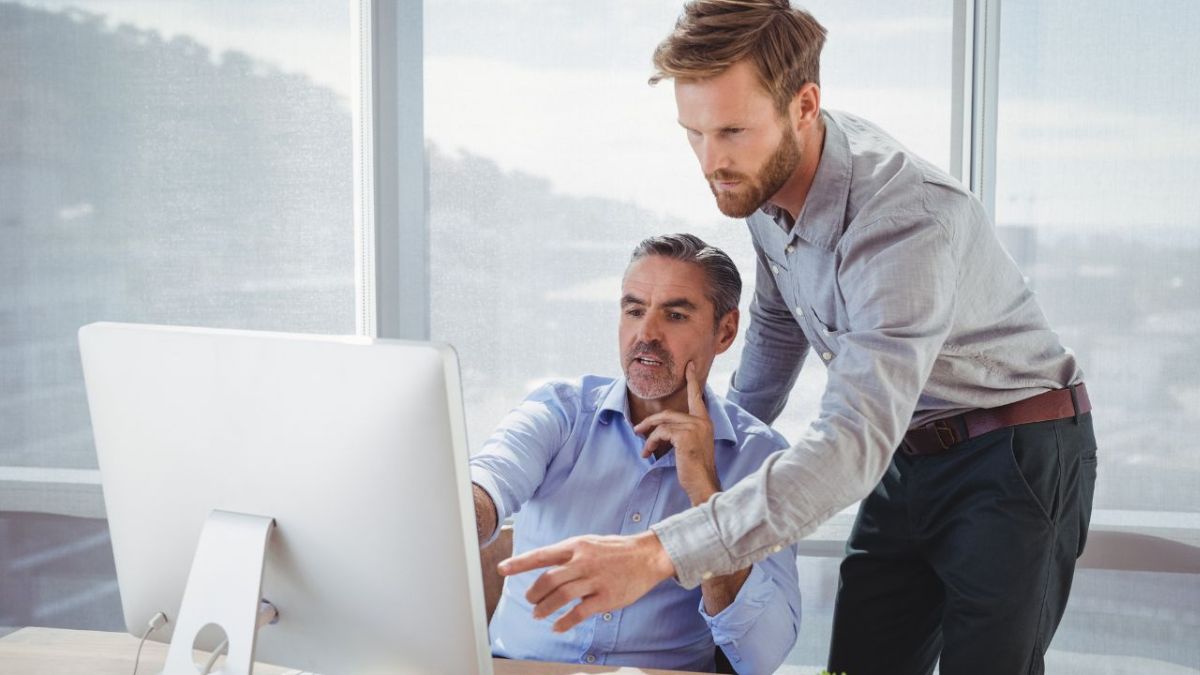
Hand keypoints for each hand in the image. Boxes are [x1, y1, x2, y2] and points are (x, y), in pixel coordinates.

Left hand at [497, 530, 674, 632]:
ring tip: (538, 614)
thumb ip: (568, 555)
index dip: (519, 563)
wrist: (647, 556)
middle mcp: (583, 562)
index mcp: (576, 546)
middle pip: (548, 579)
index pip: (541, 555)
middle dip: (534, 593)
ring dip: (545, 608)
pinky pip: (580, 612)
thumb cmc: (616, 550)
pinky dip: (565, 622)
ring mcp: (594, 580)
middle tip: (529, 600)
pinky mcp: (606, 597)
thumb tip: (544, 566)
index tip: (502, 569)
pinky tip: (558, 627)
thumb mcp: (589, 543)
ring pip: (561, 596)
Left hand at [633, 361, 719, 505]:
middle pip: (668, 413)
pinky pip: (661, 433)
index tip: (688, 366)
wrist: (703, 483)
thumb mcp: (691, 446)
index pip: (698, 397)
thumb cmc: (695, 469)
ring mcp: (694, 427)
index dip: (692, 381)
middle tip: (637, 430)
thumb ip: (682, 432)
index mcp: (705, 422)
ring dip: (649, 437)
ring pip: (662, 423)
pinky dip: (651, 443)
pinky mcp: (684, 436)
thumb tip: (661, 429)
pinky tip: (648, 454)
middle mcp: (701, 421)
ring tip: (644, 450)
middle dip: (650, 422)